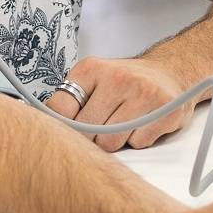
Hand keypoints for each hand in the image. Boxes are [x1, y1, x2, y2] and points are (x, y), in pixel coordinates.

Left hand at [44, 56, 200, 151]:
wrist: (171, 71)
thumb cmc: (125, 82)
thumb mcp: (93, 79)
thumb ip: (69, 101)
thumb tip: (41, 130)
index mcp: (90, 69)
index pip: (60, 109)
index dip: (62, 126)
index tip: (67, 130)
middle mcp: (117, 78)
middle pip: (86, 131)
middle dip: (91, 136)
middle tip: (102, 126)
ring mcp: (142, 93)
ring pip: (111, 142)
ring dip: (115, 141)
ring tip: (122, 124)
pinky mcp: (165, 111)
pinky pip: (138, 143)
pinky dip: (138, 140)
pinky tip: (142, 124)